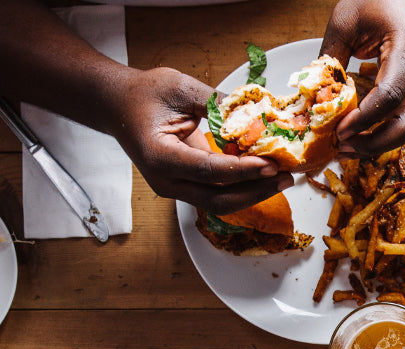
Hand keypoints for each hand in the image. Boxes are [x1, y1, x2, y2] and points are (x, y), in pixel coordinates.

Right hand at [104, 66, 291, 214]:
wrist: (118, 106)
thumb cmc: (144, 94)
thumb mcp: (179, 87)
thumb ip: (215, 102)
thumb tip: (256, 111)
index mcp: (159, 156)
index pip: (208, 171)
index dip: (242, 170)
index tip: (271, 164)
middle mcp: (165, 180)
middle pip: (218, 199)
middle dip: (255, 190)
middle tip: (286, 177)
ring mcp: (174, 188)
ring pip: (220, 203)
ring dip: (253, 193)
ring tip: (282, 180)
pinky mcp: (185, 187)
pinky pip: (217, 194)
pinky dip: (242, 188)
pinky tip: (264, 177)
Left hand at [323, 0, 404, 156]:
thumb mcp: (346, 21)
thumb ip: (330, 57)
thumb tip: (312, 96)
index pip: (389, 97)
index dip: (363, 120)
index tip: (338, 132)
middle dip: (375, 143)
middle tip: (344, 149)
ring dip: (380, 143)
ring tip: (349, 148)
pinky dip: (384, 131)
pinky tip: (361, 135)